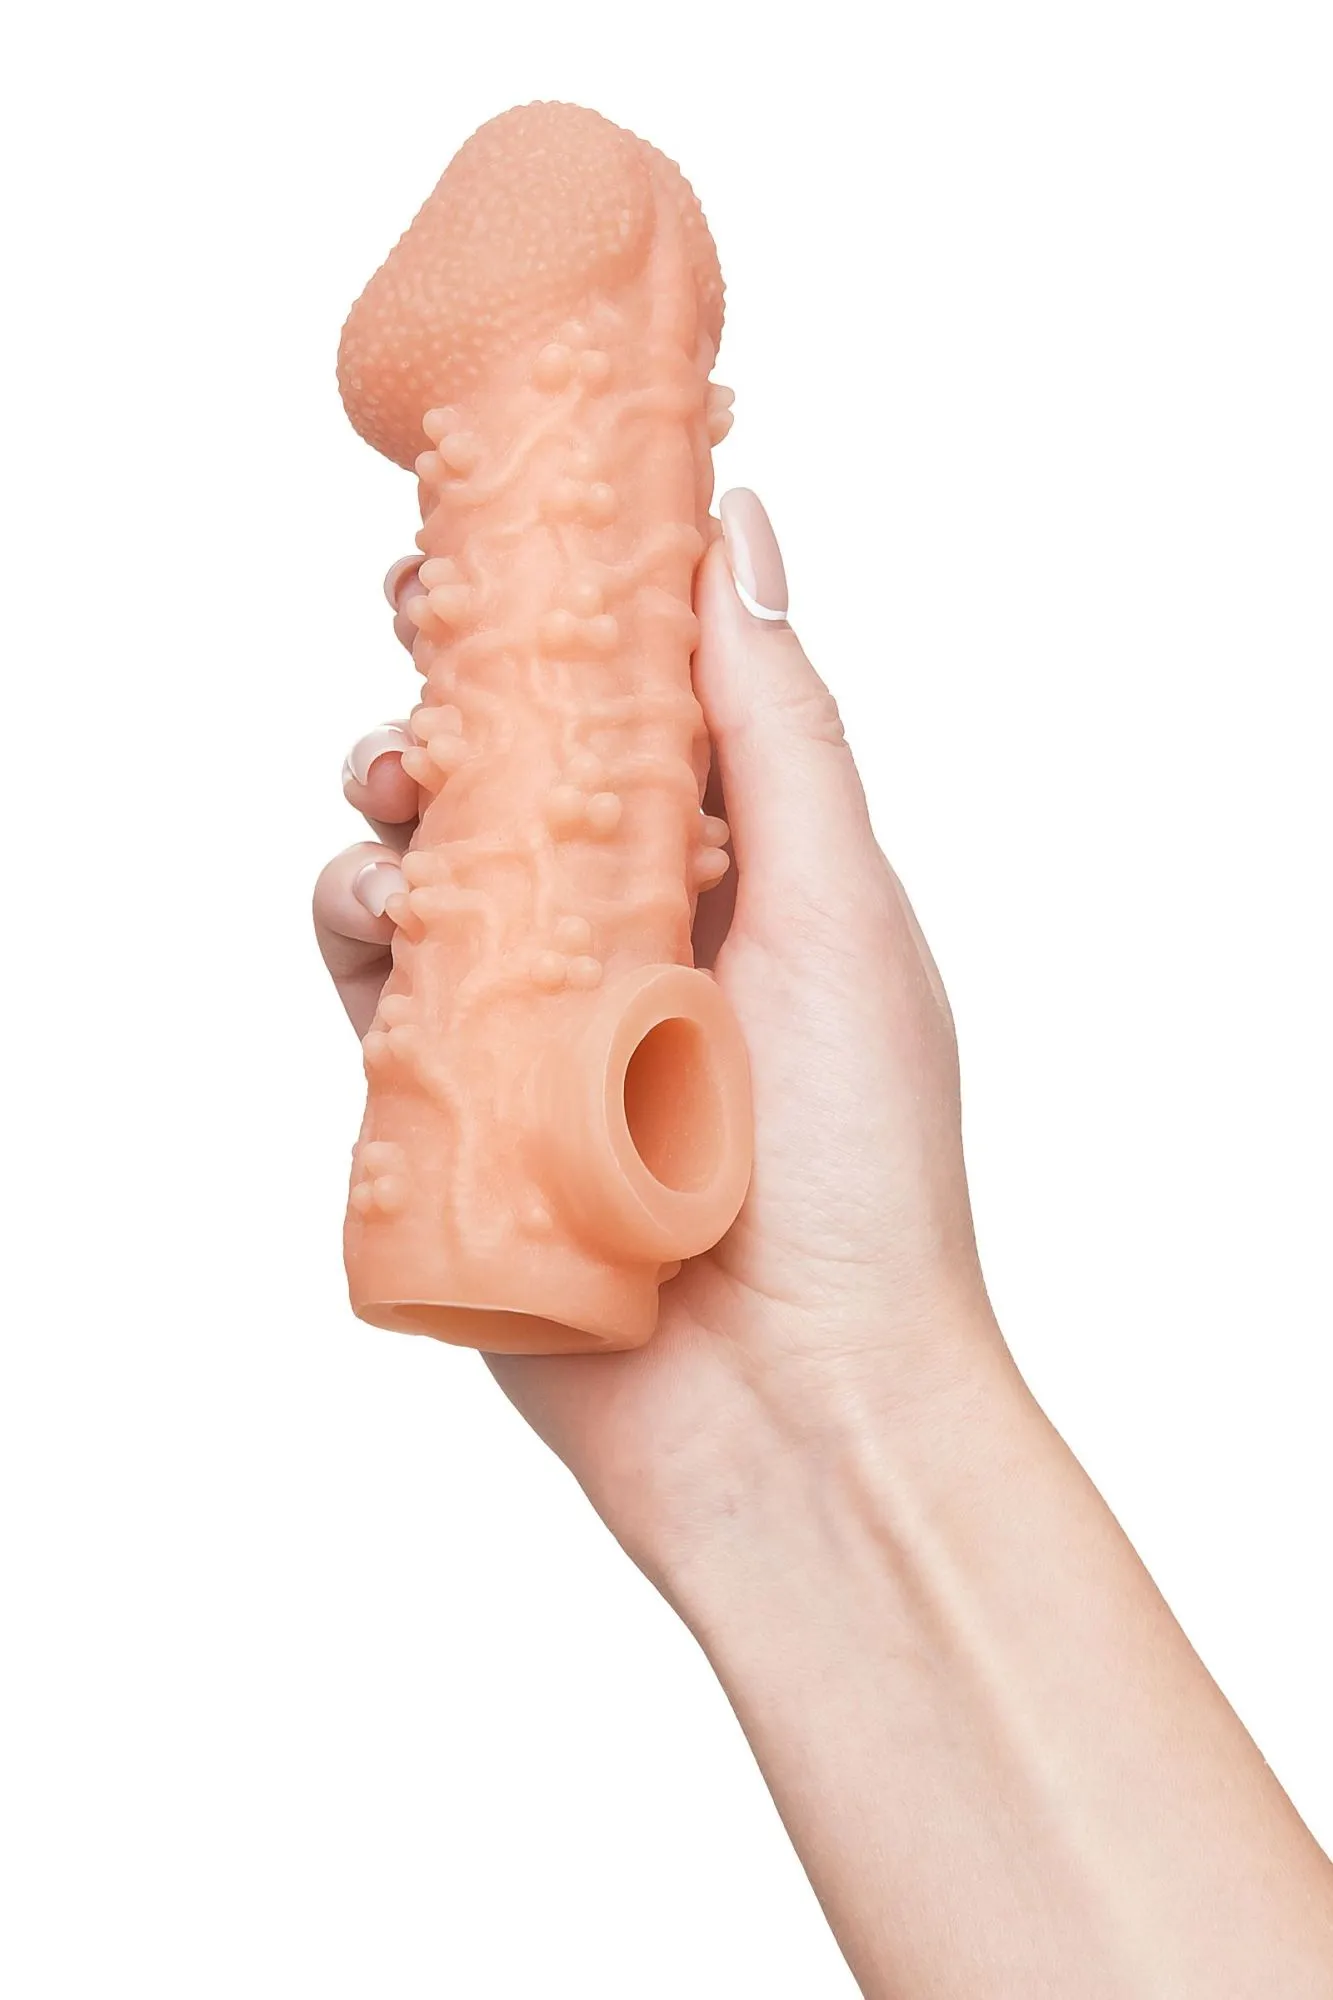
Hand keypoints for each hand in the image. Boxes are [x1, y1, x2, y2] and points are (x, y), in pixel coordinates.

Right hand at [314, 491, 1001, 1585]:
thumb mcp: (840, 908)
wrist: (797, 1414)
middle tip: (418, 622)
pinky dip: (356, 920)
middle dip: (460, 681)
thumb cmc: (857, 1167)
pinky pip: (374, 984)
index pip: (637, 705)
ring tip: (402, 780)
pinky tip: (372, 902)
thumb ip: (776, 721)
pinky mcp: (454, 1105)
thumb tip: (735, 525)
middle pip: (515, 768)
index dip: (567, 608)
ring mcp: (539, 1018)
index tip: (508, 527)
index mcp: (746, 873)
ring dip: (397, 792)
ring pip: (429, 858)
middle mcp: (639, 933)